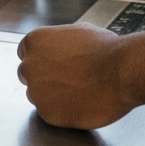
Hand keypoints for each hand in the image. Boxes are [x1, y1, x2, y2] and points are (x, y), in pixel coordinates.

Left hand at [17, 24, 131, 128]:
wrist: (119, 72)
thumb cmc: (104, 49)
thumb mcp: (77, 31)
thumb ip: (58, 42)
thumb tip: (59, 48)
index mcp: (35, 42)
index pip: (25, 52)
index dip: (40, 58)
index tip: (51, 63)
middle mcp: (30, 66)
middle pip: (27, 75)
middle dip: (42, 77)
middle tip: (64, 78)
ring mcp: (36, 92)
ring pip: (37, 96)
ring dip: (51, 95)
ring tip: (76, 90)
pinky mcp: (47, 114)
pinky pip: (49, 113)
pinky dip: (61, 110)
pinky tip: (79, 102)